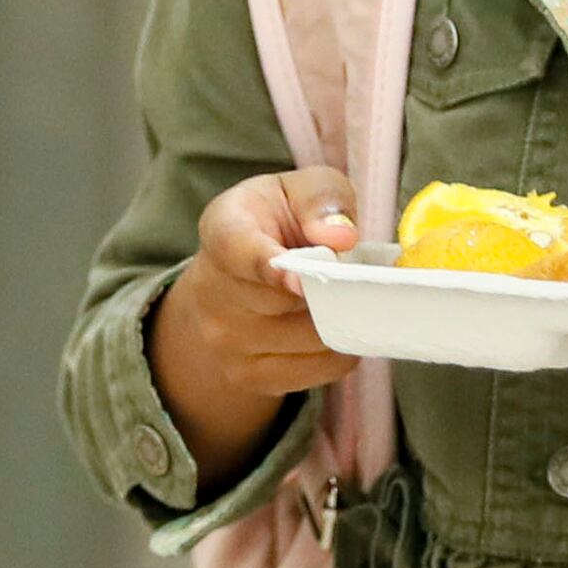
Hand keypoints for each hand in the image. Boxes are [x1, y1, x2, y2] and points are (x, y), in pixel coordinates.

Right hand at [149, 167, 361, 485]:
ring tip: (342, 296)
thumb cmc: (276, 223)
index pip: (239, 252)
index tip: (302, 280)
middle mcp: (211, 290)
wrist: (234, 278)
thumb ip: (322, 199)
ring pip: (311, 338)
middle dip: (331, 287)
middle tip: (355, 274)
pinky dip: (341, 349)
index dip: (271, 267)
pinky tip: (336, 325)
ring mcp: (224, 340)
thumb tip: (341, 238)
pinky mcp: (248, 376)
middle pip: (287, 301)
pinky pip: (319, 370)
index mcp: (222, 230)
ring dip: (341, 318)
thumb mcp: (298, 190)